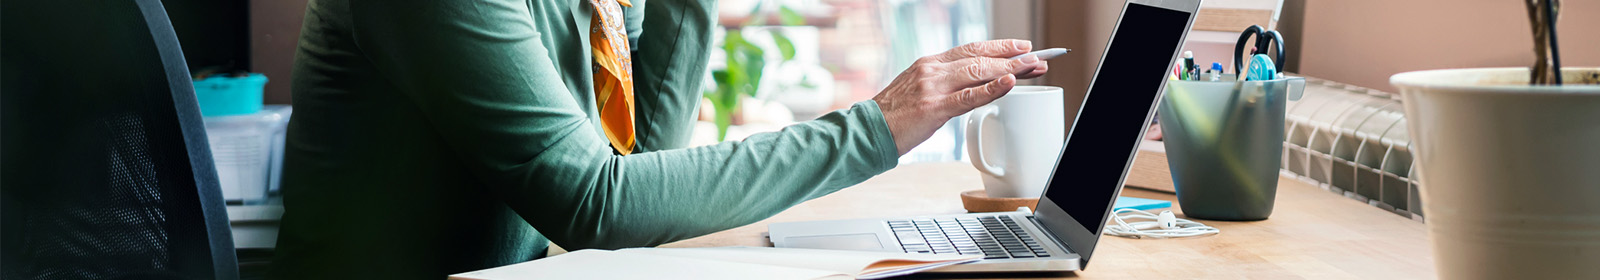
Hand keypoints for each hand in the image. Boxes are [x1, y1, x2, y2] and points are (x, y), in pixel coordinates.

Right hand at [873, 39, 1049, 154]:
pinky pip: (969, 96)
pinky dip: (992, 88)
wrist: (865, 131)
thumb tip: (972, 85)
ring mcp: (932, 87)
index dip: (1000, 47)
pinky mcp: (933, 108)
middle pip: (980, 56)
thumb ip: (943, 84)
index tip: (1023, 48)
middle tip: (1039, 58)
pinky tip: (1010, 83)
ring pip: (978, 71)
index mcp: (929, 64)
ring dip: (1010, 68)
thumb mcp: (918, 91)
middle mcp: (932, 69)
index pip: (971, 49)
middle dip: (1012, 57)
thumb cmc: (892, 116)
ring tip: (1033, 67)